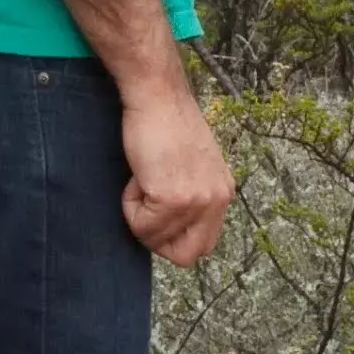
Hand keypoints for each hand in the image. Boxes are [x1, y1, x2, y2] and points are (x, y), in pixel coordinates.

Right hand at [122, 80, 236, 264]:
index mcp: (223, 194)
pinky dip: (130, 205)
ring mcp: (197, 200)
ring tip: (143, 179)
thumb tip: (174, 228)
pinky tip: (138, 176)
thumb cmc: (167, 125)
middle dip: (158, 240)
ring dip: (139, 215)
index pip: (204, 245)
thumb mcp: (194, 167)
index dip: (175, 237)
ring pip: (155, 239)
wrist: (157, 97)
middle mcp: (217, 200)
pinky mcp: (173, 198)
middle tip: (146, 209)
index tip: (159, 214)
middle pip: (187, 255)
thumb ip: (193, 197)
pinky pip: (141, 225)